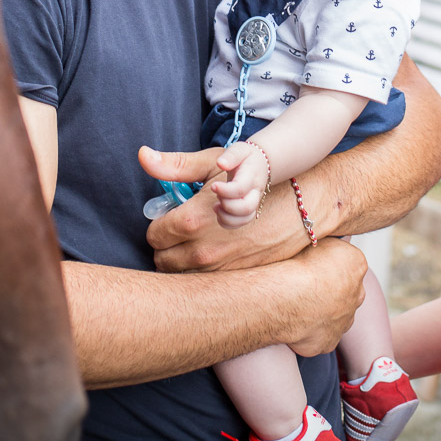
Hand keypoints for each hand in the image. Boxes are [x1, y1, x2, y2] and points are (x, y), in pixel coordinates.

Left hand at [139, 146, 305, 271]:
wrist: (298, 204)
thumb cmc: (251, 177)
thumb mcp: (211, 164)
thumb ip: (173, 165)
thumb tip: (142, 155)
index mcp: (190, 221)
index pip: (153, 236)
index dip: (159, 225)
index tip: (169, 218)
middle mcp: (202, 250)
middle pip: (162, 260)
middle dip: (166, 246)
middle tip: (178, 232)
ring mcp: (219, 269)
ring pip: (180, 276)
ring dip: (182, 262)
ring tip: (193, 244)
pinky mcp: (234, 280)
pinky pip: (203, 285)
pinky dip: (202, 273)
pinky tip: (212, 255)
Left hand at [208, 141, 270, 228]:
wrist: (261, 164)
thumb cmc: (246, 157)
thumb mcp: (239, 149)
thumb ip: (230, 156)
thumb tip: (221, 163)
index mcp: (251, 176)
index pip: (240, 188)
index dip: (225, 191)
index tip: (214, 186)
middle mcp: (255, 192)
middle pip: (246, 208)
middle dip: (227, 206)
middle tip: (217, 196)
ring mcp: (253, 202)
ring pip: (245, 218)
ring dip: (227, 216)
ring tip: (216, 206)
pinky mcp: (248, 210)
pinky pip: (241, 223)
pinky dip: (228, 222)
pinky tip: (219, 211)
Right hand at [274, 238, 366, 356]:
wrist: (289, 296)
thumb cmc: (298, 262)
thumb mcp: (317, 238)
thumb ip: (328, 242)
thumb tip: (331, 237)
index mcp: (357, 264)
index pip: (347, 263)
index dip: (328, 264)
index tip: (312, 266)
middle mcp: (357, 294)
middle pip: (345, 291)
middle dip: (331, 290)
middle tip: (306, 287)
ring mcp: (345, 321)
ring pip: (335, 316)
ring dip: (321, 312)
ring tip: (296, 305)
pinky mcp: (329, 342)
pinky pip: (320, 336)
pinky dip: (310, 331)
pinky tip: (294, 322)